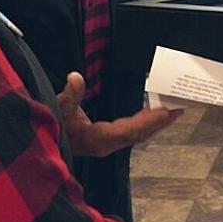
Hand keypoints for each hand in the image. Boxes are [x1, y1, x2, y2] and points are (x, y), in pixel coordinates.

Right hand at [57, 72, 180, 156]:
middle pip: (140, 133)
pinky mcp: (106, 140)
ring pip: (137, 133)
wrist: (42, 143)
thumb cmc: (50, 125)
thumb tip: (75, 77)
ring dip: (155, 122)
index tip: (166, 111)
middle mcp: (107, 144)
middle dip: (160, 121)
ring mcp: (107, 143)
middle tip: (179, 107)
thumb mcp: (58, 108)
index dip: (149, 120)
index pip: (130, 130)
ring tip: (173, 110)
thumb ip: (69, 95)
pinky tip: (153, 113)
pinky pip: (131, 132)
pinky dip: (145, 122)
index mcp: (98, 138)